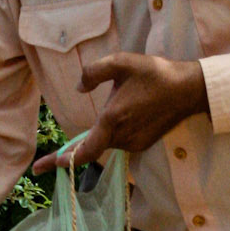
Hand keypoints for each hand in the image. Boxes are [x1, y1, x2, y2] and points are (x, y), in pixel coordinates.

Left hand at [32, 53, 208, 172]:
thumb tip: (78, 87)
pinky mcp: (142, 144)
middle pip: (92, 145)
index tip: (41, 168)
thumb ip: (94, 72)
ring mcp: (134, 143)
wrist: (188, 89)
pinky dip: (116, 131)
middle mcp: (122, 136)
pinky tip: (131, 109)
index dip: (61, 160)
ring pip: (107, 141)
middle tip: (53, 154)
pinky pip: (120, 140)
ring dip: (103, 129)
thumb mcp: (122, 62)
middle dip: (76, 144)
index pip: (83, 150)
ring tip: (126, 100)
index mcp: (113, 119)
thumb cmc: (155, 74)